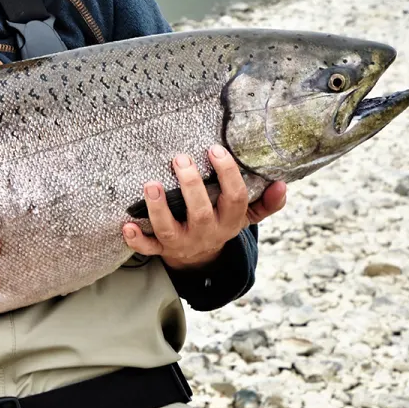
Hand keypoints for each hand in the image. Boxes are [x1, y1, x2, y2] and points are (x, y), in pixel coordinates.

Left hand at [122, 145, 286, 270]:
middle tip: (180, 158)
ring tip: (151, 184)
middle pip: (201, 213)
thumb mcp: (246, 215)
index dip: (227, 174)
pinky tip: (126, 226)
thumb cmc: (222, 221)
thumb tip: (282, 183)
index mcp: (229, 221)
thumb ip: (266, 202)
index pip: (235, 199)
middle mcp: (207, 232)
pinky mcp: (162, 249)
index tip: (215, 149)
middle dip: (191, 187)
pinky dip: (137, 240)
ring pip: (170, 230)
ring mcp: (182, 242)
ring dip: (159, 209)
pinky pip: (148, 248)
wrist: (201, 258)